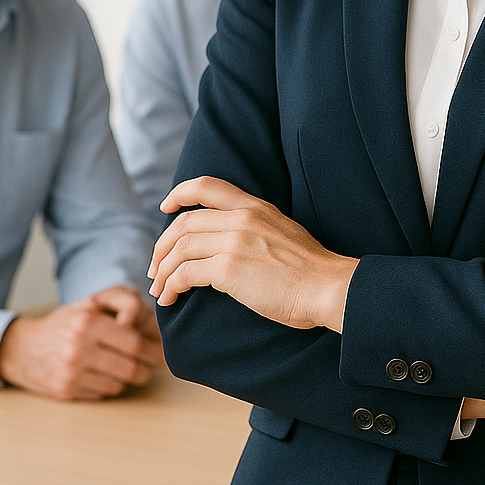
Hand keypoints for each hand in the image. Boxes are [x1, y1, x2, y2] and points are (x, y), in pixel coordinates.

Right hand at [0, 289, 164, 399]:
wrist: (21, 350)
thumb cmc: (65, 323)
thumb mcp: (92, 302)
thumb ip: (124, 301)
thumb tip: (149, 324)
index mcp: (87, 322)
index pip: (135, 343)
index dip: (154, 348)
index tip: (161, 349)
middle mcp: (78, 348)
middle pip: (133, 367)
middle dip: (150, 366)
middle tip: (155, 363)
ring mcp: (71, 373)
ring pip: (122, 383)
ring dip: (132, 377)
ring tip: (128, 366)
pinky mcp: (67, 391)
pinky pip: (106, 392)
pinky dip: (112, 384)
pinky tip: (104, 374)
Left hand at [150, 177, 358, 332]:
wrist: (328, 288)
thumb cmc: (311, 272)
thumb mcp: (284, 233)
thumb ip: (256, 230)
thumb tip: (232, 245)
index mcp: (256, 207)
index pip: (207, 186)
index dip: (179, 194)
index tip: (166, 208)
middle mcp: (243, 218)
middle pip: (184, 223)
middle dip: (162, 246)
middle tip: (156, 268)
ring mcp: (235, 241)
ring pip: (179, 248)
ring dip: (162, 270)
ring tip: (159, 289)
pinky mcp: (229, 268)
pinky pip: (185, 273)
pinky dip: (171, 285)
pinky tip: (170, 298)